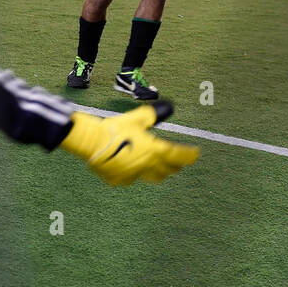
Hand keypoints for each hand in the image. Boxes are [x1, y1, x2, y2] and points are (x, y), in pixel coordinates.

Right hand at [58, 103, 198, 185]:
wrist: (91, 142)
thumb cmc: (115, 129)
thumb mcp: (137, 118)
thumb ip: (154, 114)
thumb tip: (170, 107)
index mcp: (155, 150)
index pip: (179, 155)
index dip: (190, 155)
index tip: (196, 154)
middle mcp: (148, 165)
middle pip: (168, 170)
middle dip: (175, 165)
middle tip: (178, 161)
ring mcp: (134, 175)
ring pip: (153, 177)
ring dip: (160, 173)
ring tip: (160, 168)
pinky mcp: (120, 179)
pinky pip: (132, 178)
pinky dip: (136, 173)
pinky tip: (132, 168)